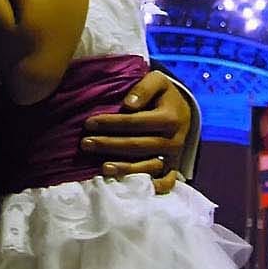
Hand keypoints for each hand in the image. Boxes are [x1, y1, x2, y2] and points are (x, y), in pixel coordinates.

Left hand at [80, 70, 189, 194]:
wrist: (182, 111)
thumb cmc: (163, 95)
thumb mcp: (158, 81)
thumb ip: (144, 88)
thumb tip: (128, 105)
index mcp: (169, 118)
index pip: (134, 122)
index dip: (110, 123)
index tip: (89, 123)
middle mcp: (173, 140)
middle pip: (136, 145)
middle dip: (108, 145)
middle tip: (85, 144)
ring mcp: (174, 157)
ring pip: (147, 167)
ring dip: (123, 168)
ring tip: (102, 168)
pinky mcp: (173, 168)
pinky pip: (163, 182)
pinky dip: (150, 187)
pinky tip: (131, 186)